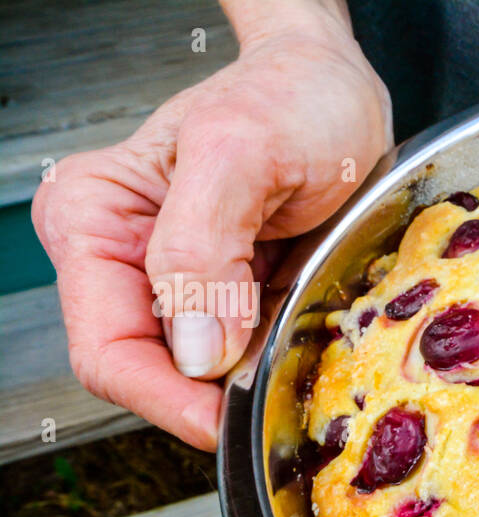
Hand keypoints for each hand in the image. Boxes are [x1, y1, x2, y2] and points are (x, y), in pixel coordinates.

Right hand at [31, 0, 390, 450]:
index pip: (107, 349)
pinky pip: (249, 359)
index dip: (166, 398)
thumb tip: (194, 348)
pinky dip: (280, 362)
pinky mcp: (231, 302)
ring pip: (207, 378)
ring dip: (257, 379)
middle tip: (284, 384)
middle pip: (155, 375)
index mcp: (95, 221)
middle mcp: (124, 262)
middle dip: (217, 391)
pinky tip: (311, 336)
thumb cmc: (290, 96)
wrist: (336, 87)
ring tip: (306, 343)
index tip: (227, 418)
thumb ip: (203, 245)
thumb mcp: (244, 149)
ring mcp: (179, 288)